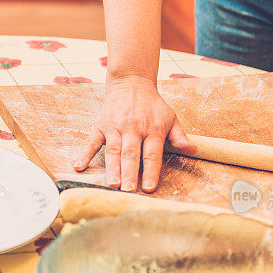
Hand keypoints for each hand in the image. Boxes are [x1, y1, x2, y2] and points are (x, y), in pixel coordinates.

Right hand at [74, 76, 195, 191]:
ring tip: (112, 184)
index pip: (152, 154)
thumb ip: (179, 136)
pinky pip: (91, 141)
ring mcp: (115, 127)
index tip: (149, 187)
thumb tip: (193, 150)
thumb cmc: (152, 105)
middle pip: (131, 154)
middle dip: (130, 173)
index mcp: (152, 129)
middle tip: (128, 190)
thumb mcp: (170, 117)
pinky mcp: (100, 125)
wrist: (131, 82)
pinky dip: (84, 153)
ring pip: (113, 150)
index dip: (151, 171)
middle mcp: (133, 129)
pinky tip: (78, 166)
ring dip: (112, 168)